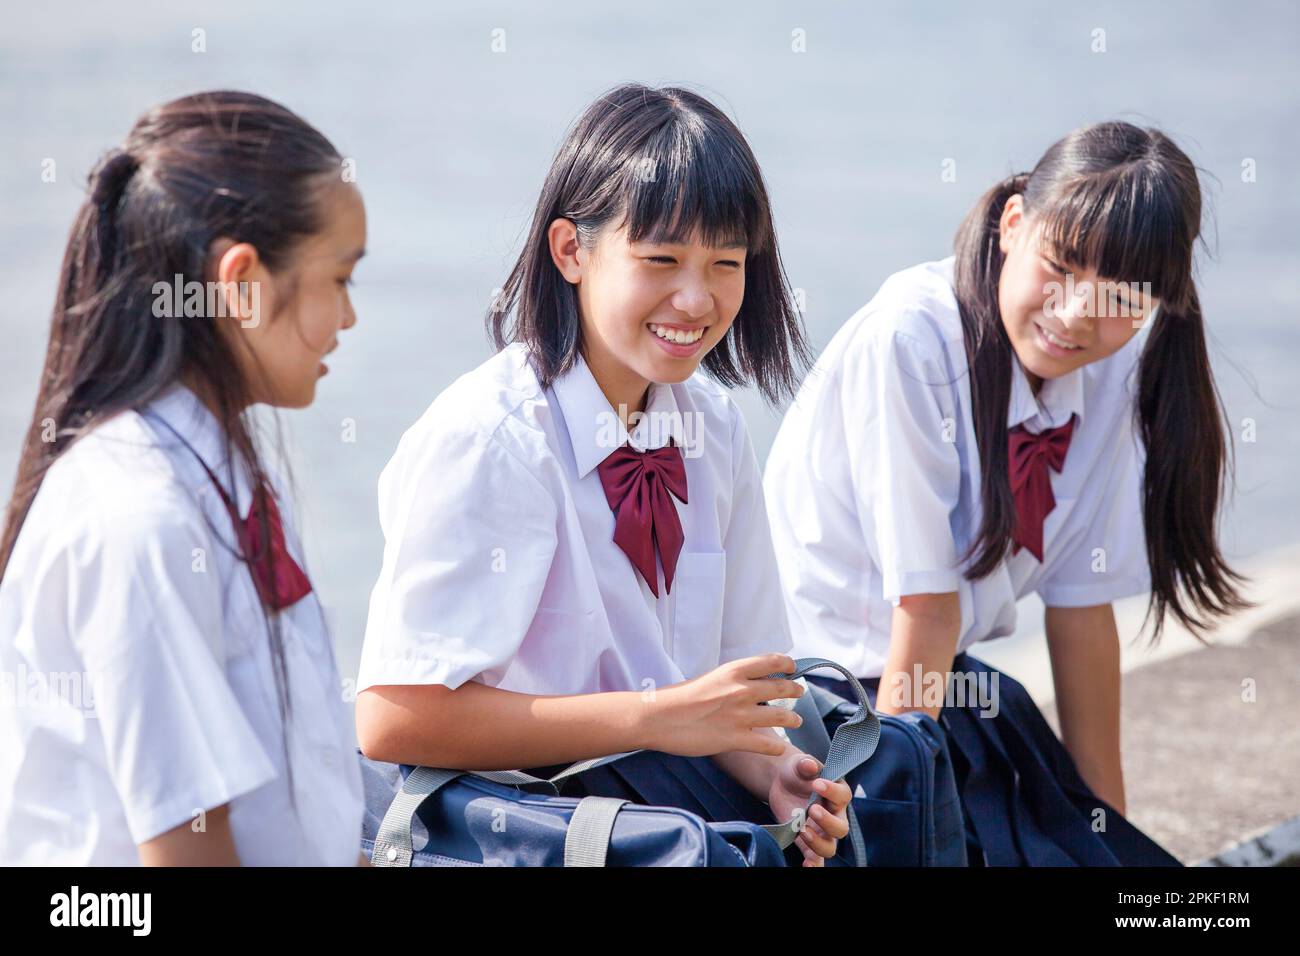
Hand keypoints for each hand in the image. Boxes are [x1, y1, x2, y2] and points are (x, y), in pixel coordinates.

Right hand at [639, 654, 804, 757]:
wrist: (659, 718)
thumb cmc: (676, 698)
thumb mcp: (708, 678)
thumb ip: (728, 681)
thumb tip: (743, 684)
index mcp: (733, 671)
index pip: (771, 661)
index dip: (787, 664)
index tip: (792, 668)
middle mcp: (742, 690)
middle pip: (781, 687)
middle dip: (794, 690)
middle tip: (799, 692)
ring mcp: (741, 715)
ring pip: (782, 716)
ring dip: (793, 719)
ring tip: (796, 720)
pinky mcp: (736, 739)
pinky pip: (769, 744)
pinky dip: (778, 747)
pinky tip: (780, 749)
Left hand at [767, 752, 851, 867]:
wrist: (783, 783)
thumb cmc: (797, 771)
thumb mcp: (799, 764)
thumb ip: (805, 764)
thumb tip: (809, 765)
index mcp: (837, 793)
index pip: (843, 795)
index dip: (833, 791)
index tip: (817, 783)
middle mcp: (834, 815)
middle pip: (841, 828)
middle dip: (828, 821)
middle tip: (812, 810)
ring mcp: (822, 831)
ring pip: (830, 846)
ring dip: (818, 843)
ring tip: (802, 830)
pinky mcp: (808, 841)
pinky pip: (815, 858)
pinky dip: (813, 864)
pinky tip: (806, 865)